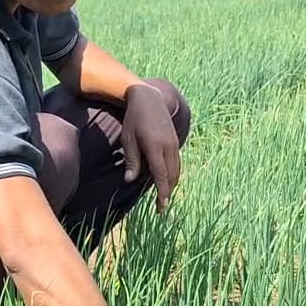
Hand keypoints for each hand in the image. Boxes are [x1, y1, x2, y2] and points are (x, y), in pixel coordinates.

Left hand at [119, 83, 181, 212]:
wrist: (149, 98)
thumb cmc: (134, 119)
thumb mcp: (128, 139)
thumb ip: (132, 160)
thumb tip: (130, 180)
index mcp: (155, 147)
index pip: (161, 175)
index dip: (162, 193)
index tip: (161, 207)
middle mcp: (168, 147)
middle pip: (172, 176)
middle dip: (167, 192)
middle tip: (160, 206)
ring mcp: (174, 143)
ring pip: (176, 170)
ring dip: (171, 183)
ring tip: (163, 194)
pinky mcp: (175, 141)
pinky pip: (177, 162)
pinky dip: (173, 173)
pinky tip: (165, 178)